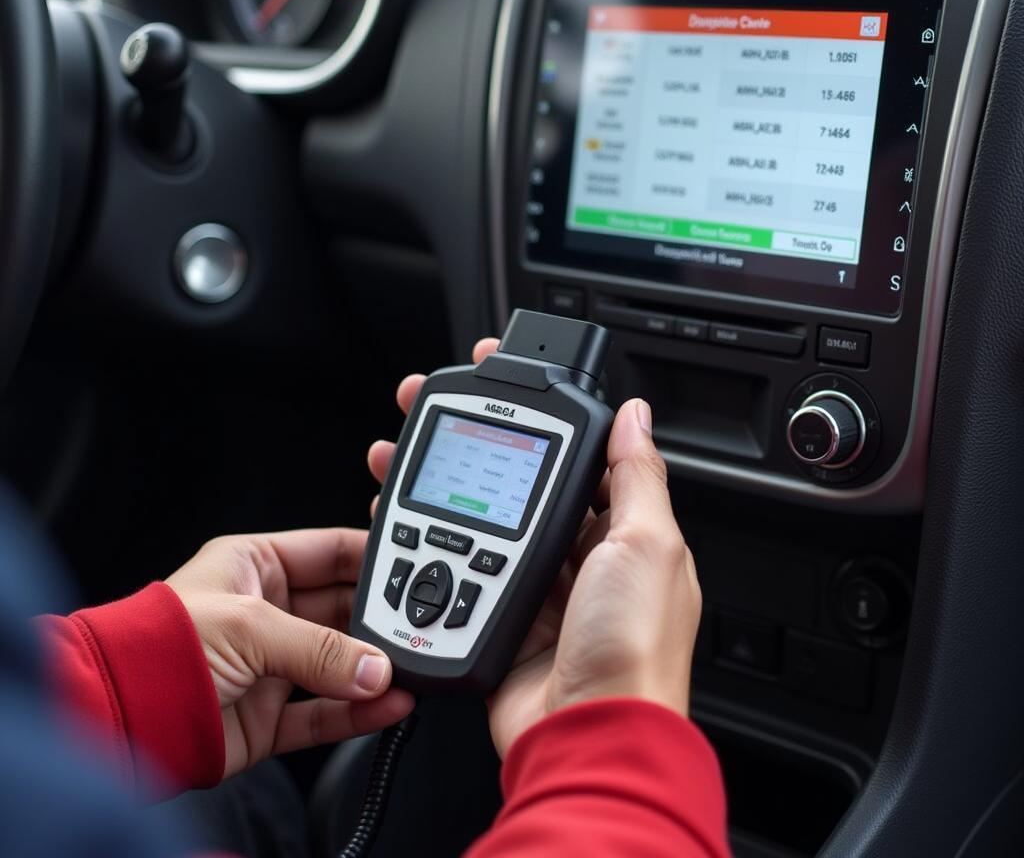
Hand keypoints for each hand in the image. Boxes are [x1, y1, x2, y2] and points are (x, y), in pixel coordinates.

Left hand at [166, 529, 415, 777]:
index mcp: (255, 565)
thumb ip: (320, 648)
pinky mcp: (266, 717)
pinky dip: (358, 711)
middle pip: (340, 610)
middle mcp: (264, 612)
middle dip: (379, 619)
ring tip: (411, 669)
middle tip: (419, 625)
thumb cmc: (158, 646)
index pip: (330, 553)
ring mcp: (267, 666)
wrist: (114, 719)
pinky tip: (388, 705)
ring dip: (374, 668)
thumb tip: (377, 666)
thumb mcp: (248, 625)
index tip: (416, 565)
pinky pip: (324, 712)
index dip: (372, 558)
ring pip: (338, 663)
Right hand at [367, 341, 699, 759]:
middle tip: (430, 412)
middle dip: (474, 446)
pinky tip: (401, 519)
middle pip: (518, 485)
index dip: (538, 419)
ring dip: (440, 489)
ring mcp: (538, 587)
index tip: (497, 384)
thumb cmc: (632, 649)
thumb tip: (637, 416)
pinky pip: (463, 570)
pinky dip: (430, 545)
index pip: (578, 457)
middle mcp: (581, 557)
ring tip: (402, 455)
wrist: (586, 737)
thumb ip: (637, 477)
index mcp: (622, 532)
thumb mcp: (647, 546)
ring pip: (482, 523)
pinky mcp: (501, 617)